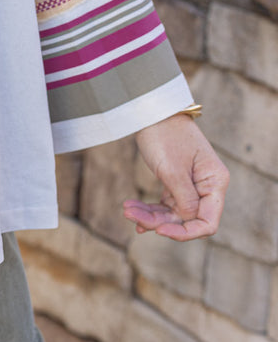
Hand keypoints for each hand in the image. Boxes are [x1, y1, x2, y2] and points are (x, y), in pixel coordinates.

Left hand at [124, 114, 228, 240]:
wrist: (151, 109)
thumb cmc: (164, 134)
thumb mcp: (172, 170)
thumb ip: (184, 199)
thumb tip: (191, 222)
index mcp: (215, 182)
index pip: (207, 222)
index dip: (186, 232)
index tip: (160, 230)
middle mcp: (207, 186)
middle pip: (186, 219)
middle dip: (158, 221)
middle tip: (130, 214)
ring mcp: (192, 185)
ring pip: (173, 213)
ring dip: (149, 215)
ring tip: (126, 209)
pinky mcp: (176, 182)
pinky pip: (166, 204)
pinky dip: (150, 209)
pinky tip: (133, 211)